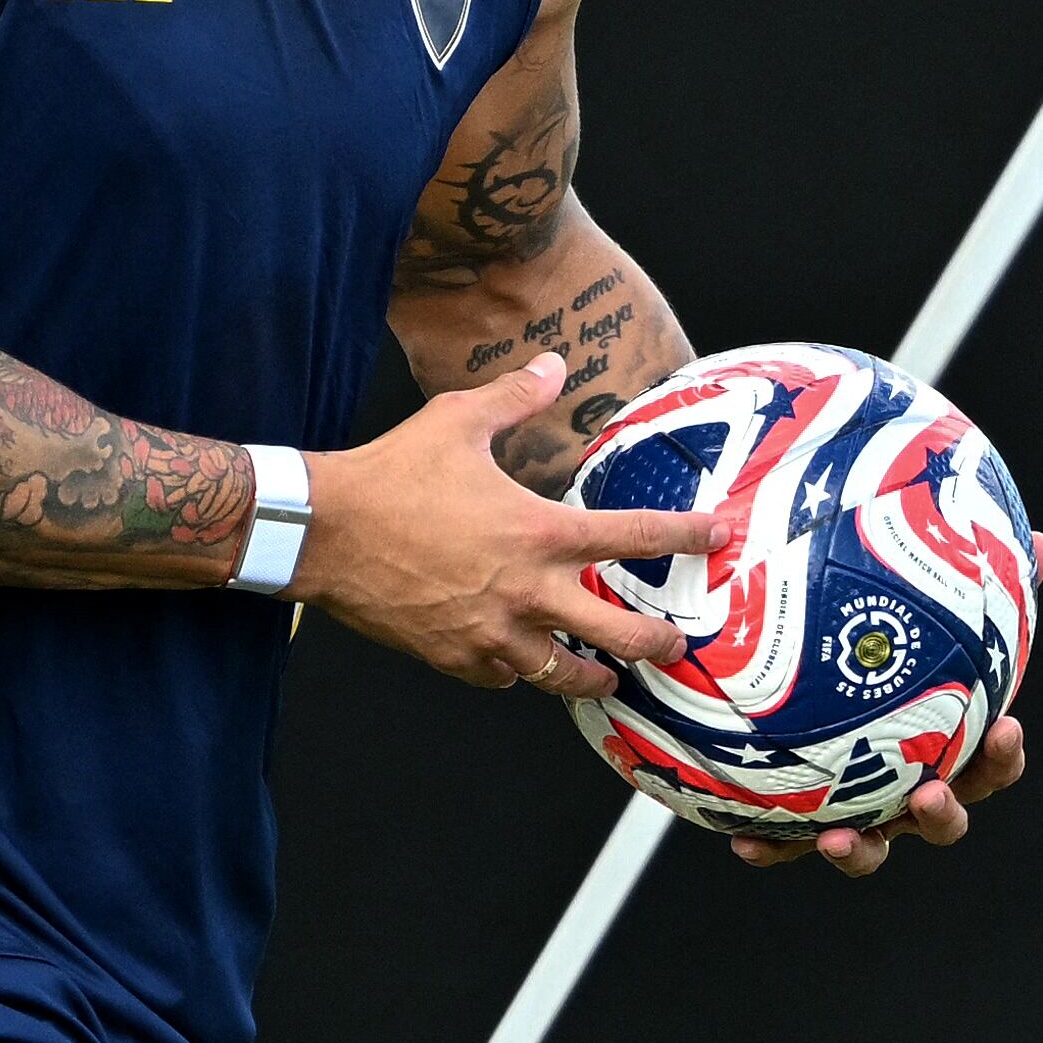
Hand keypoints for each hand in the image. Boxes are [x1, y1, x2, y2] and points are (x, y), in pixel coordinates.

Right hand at [294, 354, 727, 701]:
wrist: (323, 531)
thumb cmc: (390, 475)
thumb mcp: (457, 421)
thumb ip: (516, 397)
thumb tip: (553, 365)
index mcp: (539, 532)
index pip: (636, 536)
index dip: (687, 536)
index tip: (719, 537)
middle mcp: (527, 591)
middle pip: (620, 634)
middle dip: (658, 641)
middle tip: (674, 641)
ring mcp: (492, 632)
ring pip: (563, 674)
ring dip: (591, 676)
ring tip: (606, 677)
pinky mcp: (455, 656)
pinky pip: (503, 677)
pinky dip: (516, 672)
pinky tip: (517, 664)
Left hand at [733, 528, 1042, 875]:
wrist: (804, 683)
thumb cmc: (884, 658)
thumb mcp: (927, 614)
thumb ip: (982, 585)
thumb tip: (1039, 542)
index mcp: (947, 749)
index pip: (992, 762)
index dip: (1004, 755)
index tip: (1006, 727)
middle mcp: (909, 790)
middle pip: (942, 819)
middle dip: (942, 815)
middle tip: (930, 796)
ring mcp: (858, 813)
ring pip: (869, 847)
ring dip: (859, 850)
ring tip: (837, 839)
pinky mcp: (800, 824)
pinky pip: (786, 844)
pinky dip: (771, 849)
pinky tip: (746, 844)